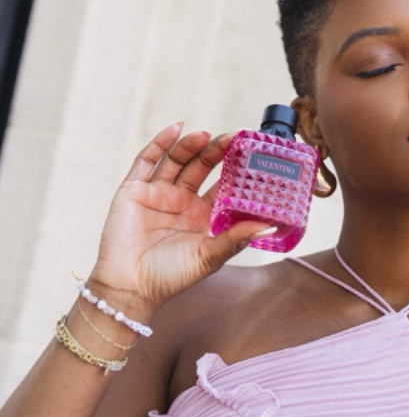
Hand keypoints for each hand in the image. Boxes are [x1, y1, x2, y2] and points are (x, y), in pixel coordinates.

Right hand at [89, 124, 272, 310]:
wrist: (130, 288)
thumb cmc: (171, 278)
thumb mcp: (209, 257)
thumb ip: (236, 238)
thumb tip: (271, 224)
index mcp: (201, 216)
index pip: (221, 184)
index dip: (235, 168)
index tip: (252, 153)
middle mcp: (181, 201)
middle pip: (201, 166)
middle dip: (216, 151)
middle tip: (233, 137)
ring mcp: (157, 193)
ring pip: (177, 159)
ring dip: (191, 145)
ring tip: (206, 134)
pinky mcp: (133, 190)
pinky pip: (146, 160)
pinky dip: (160, 142)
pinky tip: (176, 128)